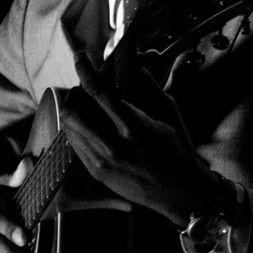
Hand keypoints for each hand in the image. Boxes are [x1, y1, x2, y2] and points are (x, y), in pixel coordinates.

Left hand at [60, 52, 218, 226]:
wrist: (181, 195)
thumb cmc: (179, 153)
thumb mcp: (170, 117)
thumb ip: (151, 89)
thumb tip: (138, 66)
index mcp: (133, 127)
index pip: (99, 92)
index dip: (85, 70)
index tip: (79, 57)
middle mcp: (113, 146)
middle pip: (75, 110)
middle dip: (74, 93)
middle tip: (81, 87)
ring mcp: (102, 163)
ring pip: (70, 128)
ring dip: (73, 110)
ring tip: (82, 105)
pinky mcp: (97, 174)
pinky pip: (75, 145)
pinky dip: (76, 130)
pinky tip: (86, 126)